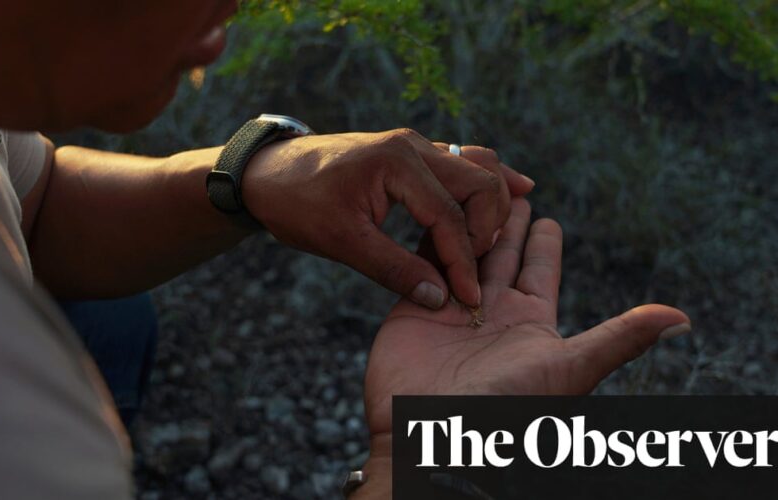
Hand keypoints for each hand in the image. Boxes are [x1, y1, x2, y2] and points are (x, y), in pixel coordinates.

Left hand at [242, 129, 534, 308]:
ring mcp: (415, 146)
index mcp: (397, 164)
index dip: (463, 262)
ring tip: (505, 236)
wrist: (267, 173)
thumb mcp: (341, 242)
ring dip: (493, 202)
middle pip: (479, 183)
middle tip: (478, 270)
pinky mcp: (411, 154)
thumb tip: (439, 298)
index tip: (469, 298)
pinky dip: (485, 182)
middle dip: (487, 229)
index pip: (449, 216)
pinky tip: (515, 191)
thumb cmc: (298, 204)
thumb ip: (393, 269)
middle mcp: (414, 146)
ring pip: (477, 166)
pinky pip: (463, 162)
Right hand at [355, 199, 690, 496]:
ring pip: (463, 252)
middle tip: (508, 188)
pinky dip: (431, 238)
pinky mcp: (416, 306)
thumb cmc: (505, 406)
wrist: (432, 433)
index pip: (539, 269)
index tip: (546, 215)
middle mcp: (491, 311)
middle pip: (500, 254)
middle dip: (505, 222)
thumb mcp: (571, 368)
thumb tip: (681, 319)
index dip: (543, 241)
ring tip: (470, 191)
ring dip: (467, 223)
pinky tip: (434, 212)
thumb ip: (619, 338)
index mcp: (529, 321)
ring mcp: (451, 307)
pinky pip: (425, 263)